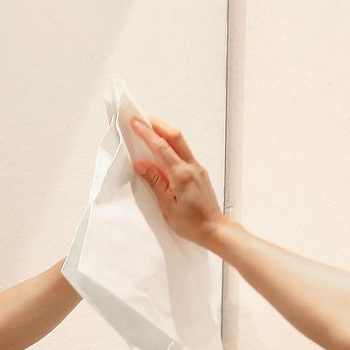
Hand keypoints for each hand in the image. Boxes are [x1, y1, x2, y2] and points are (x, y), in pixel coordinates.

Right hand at [129, 116, 226, 249]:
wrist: (214, 230)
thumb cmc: (191, 223)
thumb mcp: (167, 206)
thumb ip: (155, 182)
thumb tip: (141, 164)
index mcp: (181, 175)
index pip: (161, 147)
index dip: (146, 133)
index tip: (135, 122)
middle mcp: (192, 167)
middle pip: (175, 136)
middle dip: (158, 125)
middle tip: (142, 119)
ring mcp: (198, 168)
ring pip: (181, 142)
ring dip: (165, 133)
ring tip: (150, 130)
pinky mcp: (199, 172)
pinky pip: (184, 153)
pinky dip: (172, 145)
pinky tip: (163, 149)